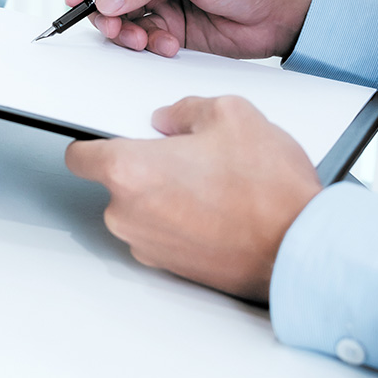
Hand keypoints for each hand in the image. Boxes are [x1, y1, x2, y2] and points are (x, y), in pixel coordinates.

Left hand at [65, 95, 322, 301]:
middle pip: (115, 182)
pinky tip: (217, 207)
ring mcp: (148, 246)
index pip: (79, 155)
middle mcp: (129, 215)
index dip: (95, 140)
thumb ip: (187, 109)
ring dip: (163, 194)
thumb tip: (172, 119)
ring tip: (211, 182)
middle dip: (144, 166)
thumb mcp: (232, 115)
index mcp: (130, 172)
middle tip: (187, 154)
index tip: (112, 136)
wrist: (298, 247)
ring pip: (140, 208)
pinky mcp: (171, 268)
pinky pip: (161, 233)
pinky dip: (179, 220)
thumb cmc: (267, 191)